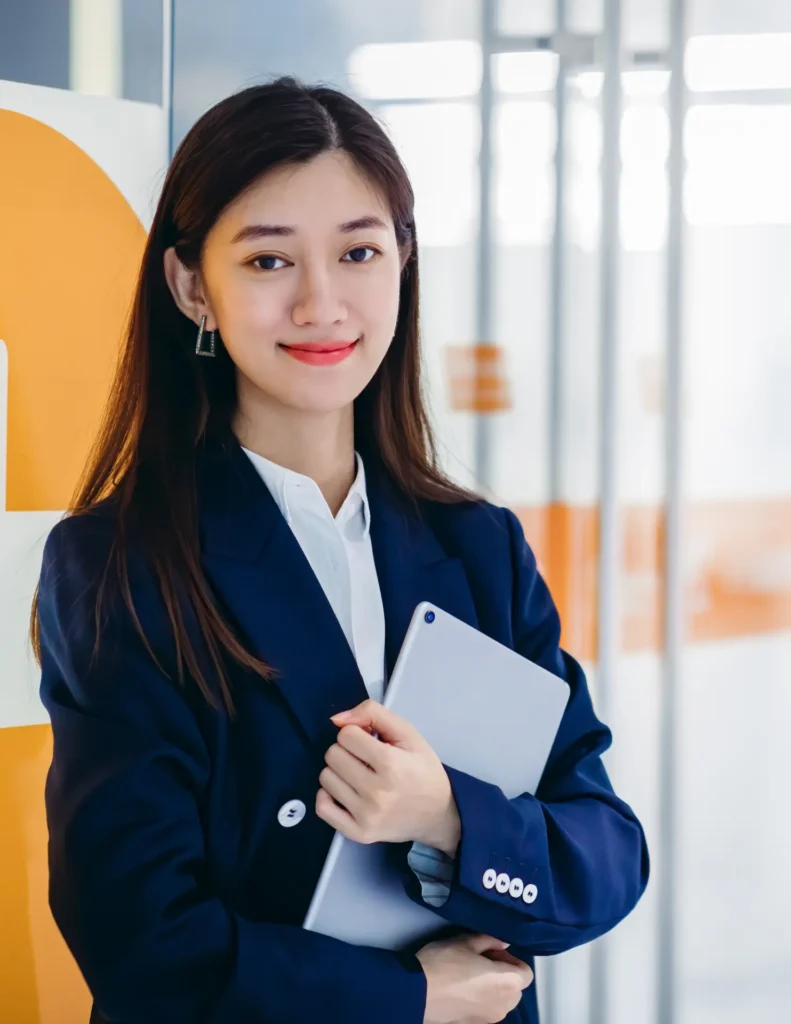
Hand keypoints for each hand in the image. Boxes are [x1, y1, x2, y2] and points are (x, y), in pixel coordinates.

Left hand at [315, 700, 460, 853]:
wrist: (438, 813)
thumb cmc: (423, 770)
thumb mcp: (408, 733)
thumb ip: (373, 714)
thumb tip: (337, 720)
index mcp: (391, 763)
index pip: (346, 735)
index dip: (357, 733)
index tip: (370, 742)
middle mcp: (377, 792)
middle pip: (333, 755)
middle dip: (347, 751)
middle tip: (365, 759)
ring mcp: (366, 815)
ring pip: (326, 778)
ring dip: (338, 772)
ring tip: (359, 775)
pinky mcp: (360, 833)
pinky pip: (322, 808)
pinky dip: (327, 796)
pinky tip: (344, 791)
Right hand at [416, 933, 532, 1023]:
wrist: (417, 992)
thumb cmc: (444, 962)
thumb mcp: (466, 941)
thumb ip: (490, 940)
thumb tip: (503, 942)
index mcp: (508, 983)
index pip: (526, 972)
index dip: (511, 958)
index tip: (491, 951)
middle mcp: (504, 1006)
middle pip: (515, 988)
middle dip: (503, 973)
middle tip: (480, 960)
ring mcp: (489, 1019)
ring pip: (501, 1001)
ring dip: (493, 987)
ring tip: (469, 974)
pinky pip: (485, 1010)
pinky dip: (480, 1000)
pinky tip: (460, 988)